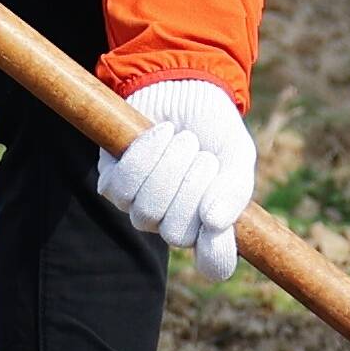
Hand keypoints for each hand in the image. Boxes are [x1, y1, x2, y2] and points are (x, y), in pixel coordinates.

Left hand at [91, 82, 254, 281]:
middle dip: (193, 186)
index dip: (216, 252)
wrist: (181, 86)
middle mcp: (172, 223)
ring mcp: (140, 206)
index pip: (214, 264)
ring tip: (182, 139)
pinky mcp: (113, 183)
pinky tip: (159, 133)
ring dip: (169, 167)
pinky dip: (145, 153)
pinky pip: (123, 186)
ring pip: (147, 211)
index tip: (220, 224)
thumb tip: (215, 223)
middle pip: (177, 233)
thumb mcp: (236, 154)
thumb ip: (236, 189)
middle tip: (202, 154)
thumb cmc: (213, 127)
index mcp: (209, 224)